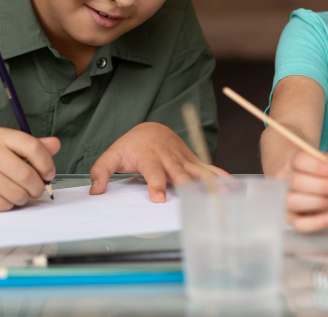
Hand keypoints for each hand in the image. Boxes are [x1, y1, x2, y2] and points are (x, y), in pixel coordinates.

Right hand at [0, 127, 58, 211]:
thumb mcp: (7, 147)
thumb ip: (33, 146)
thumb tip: (56, 144)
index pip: (32, 147)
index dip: (46, 163)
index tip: (49, 173)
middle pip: (27, 174)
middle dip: (37, 186)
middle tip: (37, 189)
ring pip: (18, 192)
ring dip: (23, 197)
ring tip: (18, 193)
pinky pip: (5, 204)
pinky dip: (9, 204)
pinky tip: (1, 197)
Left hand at [89, 122, 228, 202]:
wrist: (151, 129)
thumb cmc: (131, 146)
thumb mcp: (112, 155)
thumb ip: (100, 172)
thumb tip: (95, 191)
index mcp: (150, 157)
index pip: (154, 172)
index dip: (156, 185)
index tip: (158, 199)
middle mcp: (169, 158)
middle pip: (179, 173)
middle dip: (186, 186)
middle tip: (193, 199)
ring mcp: (183, 159)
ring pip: (197, 170)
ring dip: (209, 182)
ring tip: (221, 193)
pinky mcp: (192, 161)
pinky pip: (208, 169)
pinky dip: (220, 176)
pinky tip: (232, 186)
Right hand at [283, 150, 327, 231]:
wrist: (311, 186)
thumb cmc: (320, 173)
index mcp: (292, 161)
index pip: (299, 160)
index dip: (319, 166)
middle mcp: (284, 180)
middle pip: (296, 181)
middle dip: (324, 186)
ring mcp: (285, 200)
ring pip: (294, 202)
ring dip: (320, 202)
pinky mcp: (290, 218)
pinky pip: (299, 224)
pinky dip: (317, 222)